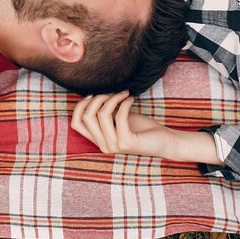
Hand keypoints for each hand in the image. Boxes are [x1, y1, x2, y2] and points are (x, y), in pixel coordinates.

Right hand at [72, 92, 222, 164]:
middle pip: (87, 116)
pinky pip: (119, 116)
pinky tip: (131, 99)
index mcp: (98, 140)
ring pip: (102, 114)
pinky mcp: (126, 143)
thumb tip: (91, 96)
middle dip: (98, 99)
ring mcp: (114, 146)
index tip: (92, 94)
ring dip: (113, 98)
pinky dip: (124, 103)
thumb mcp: (117, 118)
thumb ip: (103, 113)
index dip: (80, 106)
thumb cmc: (141, 128)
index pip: (76, 123)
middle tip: (112, 92)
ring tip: (124, 94)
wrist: (163, 141)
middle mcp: (103, 146)